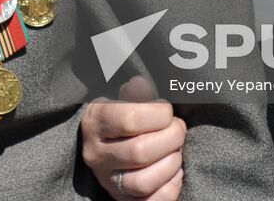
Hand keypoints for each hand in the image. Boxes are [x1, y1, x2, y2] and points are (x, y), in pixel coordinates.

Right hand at [80, 76, 184, 198]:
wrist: (106, 141)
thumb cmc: (121, 114)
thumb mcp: (122, 96)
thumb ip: (135, 91)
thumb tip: (141, 84)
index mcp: (95, 122)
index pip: (130, 119)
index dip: (159, 114)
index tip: (167, 110)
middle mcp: (96, 154)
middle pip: (140, 152)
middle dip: (171, 138)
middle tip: (178, 128)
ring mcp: (108, 181)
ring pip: (143, 182)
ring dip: (171, 164)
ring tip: (176, 150)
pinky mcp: (121, 199)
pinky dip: (171, 187)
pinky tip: (174, 171)